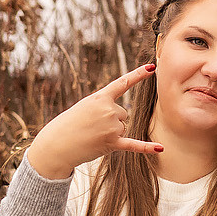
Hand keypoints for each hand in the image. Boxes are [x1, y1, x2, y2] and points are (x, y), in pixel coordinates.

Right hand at [26, 64, 163, 180]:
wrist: (56, 145)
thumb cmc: (68, 126)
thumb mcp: (84, 108)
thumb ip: (103, 108)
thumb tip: (122, 120)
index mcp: (100, 97)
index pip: (122, 83)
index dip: (138, 75)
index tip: (152, 67)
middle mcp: (108, 110)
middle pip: (123, 114)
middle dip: (111, 122)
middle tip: (91, 127)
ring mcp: (111, 126)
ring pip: (123, 128)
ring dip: (112, 134)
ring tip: (93, 136)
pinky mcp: (112, 143)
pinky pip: (134, 145)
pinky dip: (147, 148)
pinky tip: (160, 148)